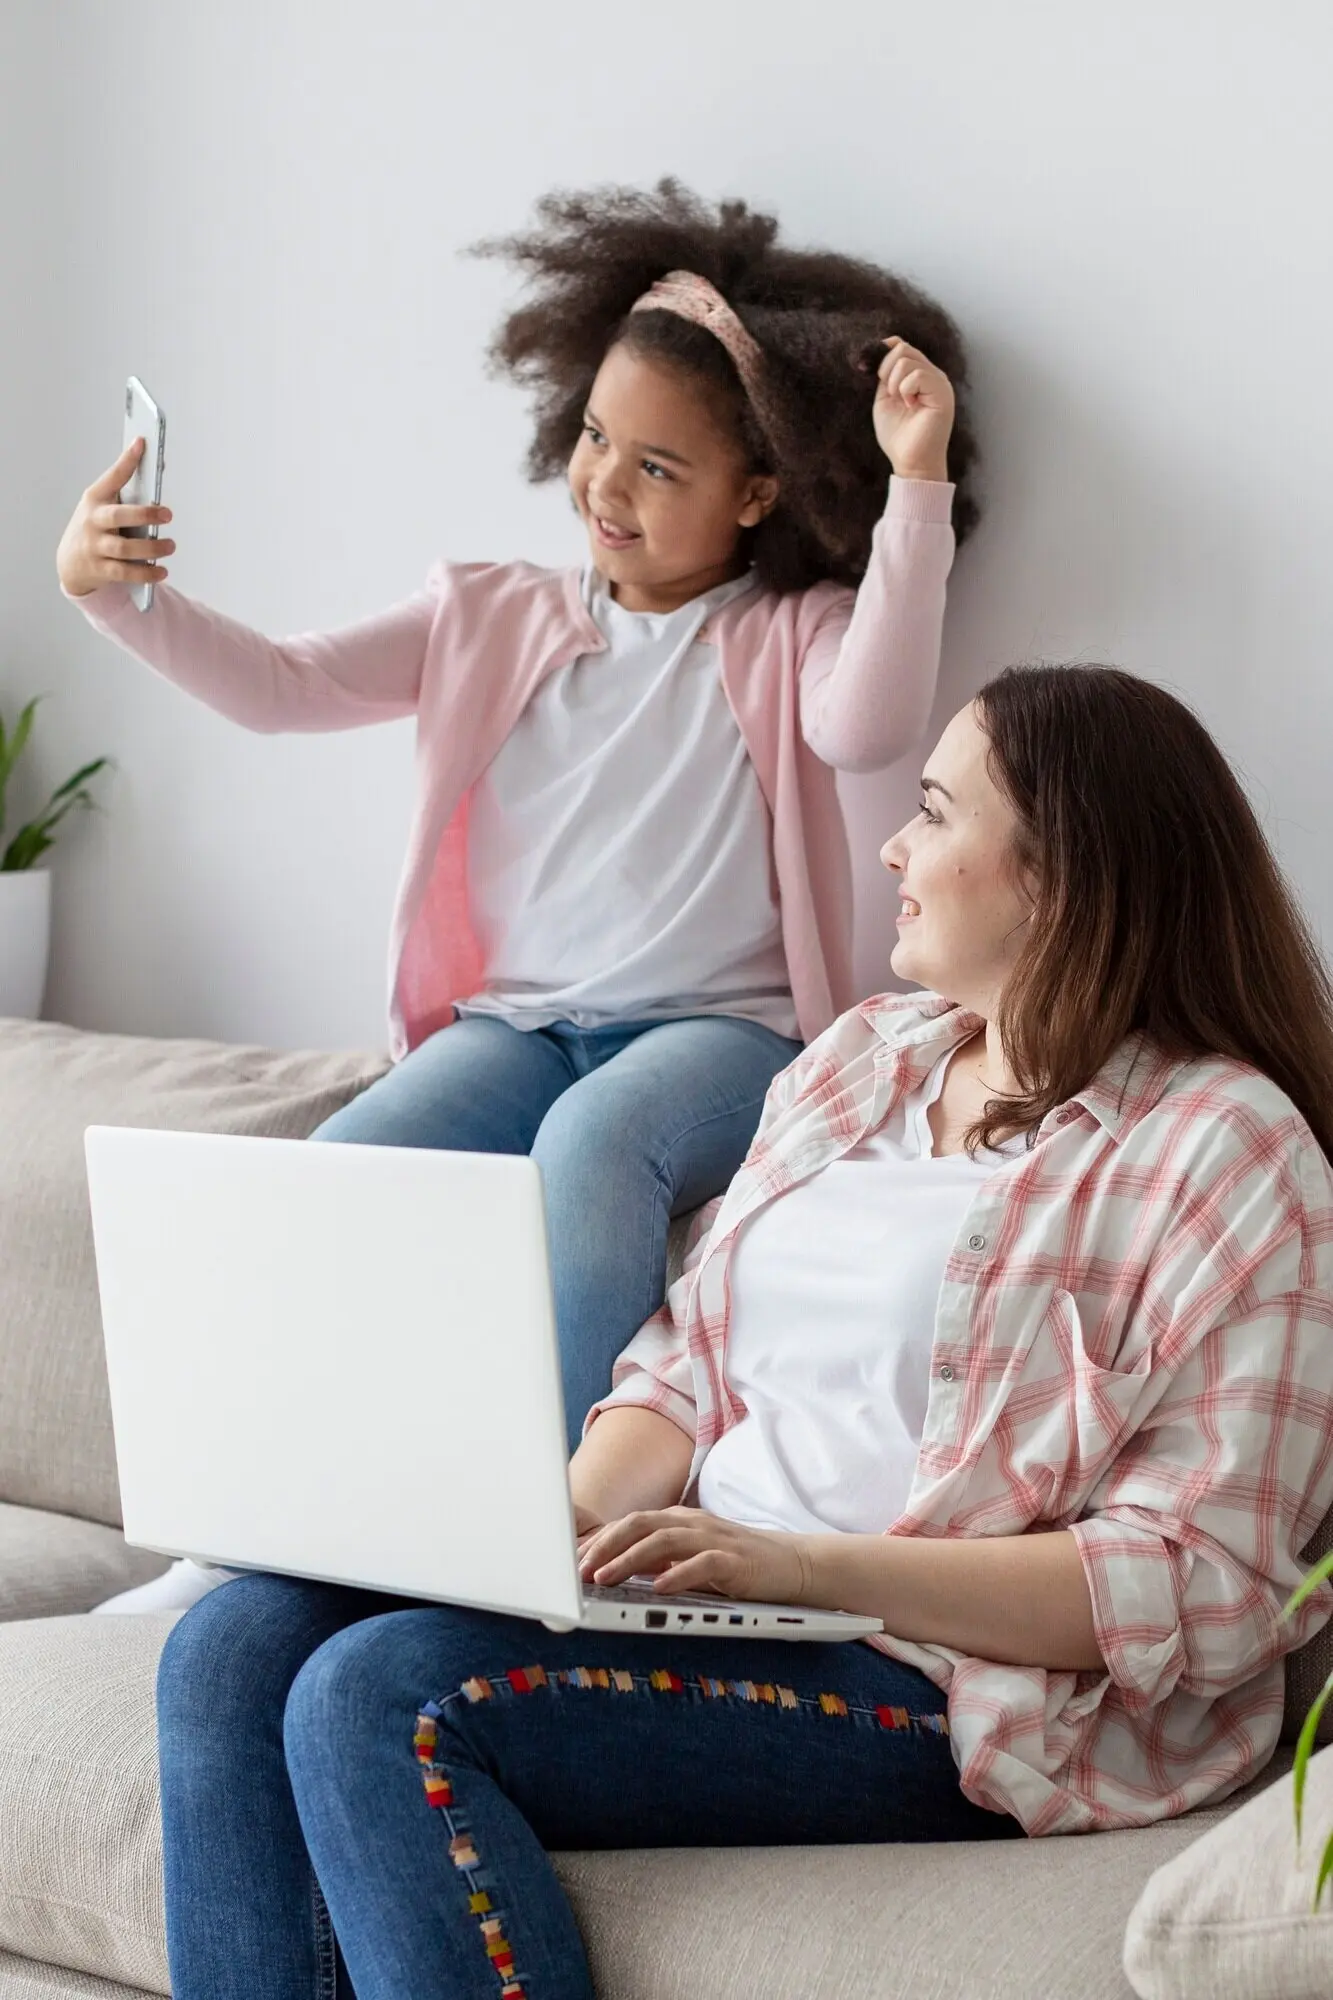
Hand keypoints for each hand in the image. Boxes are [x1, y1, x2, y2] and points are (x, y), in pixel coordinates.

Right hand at [56, 438, 175, 598]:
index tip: (142, 444)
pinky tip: (162, 571)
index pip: (112, 477)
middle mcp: (93, 521)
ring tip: (171, 545)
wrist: (70, 561)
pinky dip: (146, 573)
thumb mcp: (103, 505)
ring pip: (124, 548)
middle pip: (118, 516)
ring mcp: (95, 546)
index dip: (126, 461)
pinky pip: (125, 572)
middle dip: (144, 514)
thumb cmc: (95, 526)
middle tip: (168, 514)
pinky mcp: (100, 569)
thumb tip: (159, 465)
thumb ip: (127, 491)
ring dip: (151, 548)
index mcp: (95, 499)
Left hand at [579, 1506, 813, 1602]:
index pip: (631, 1523)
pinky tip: (659, 1588)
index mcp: (679, 1521)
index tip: (572, 1559)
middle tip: (579, 1569)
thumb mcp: (692, 1561)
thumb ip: (660, 1563)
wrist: (793, 1564)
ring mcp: (714, 1538)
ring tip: (604, 1578)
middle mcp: (692, 1523)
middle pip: (639, 1524)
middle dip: (604, 1545)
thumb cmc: (738, 1566)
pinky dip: (678, 1574)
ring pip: (663, 1540)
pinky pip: (702, 1563)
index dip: (599, 1539)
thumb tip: (619, 1574)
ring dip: (628, 1558)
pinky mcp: (735, 1560)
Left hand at [872, 337, 954, 481]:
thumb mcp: (885, 399)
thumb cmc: (898, 436)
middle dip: (885, 369)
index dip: (883, 351)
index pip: (902, 346)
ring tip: (902, 402)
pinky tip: (910, 405)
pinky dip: (905, 389)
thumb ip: (885, 377)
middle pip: (903, 348)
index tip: (866, 368)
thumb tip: (876, 352)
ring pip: (907, 359)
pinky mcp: (943, 392)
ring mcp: (940, 382)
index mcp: (920, 375)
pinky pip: (918, 374)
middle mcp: (932, 375)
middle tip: (889, 393)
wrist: (910, 462)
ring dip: (894, 382)